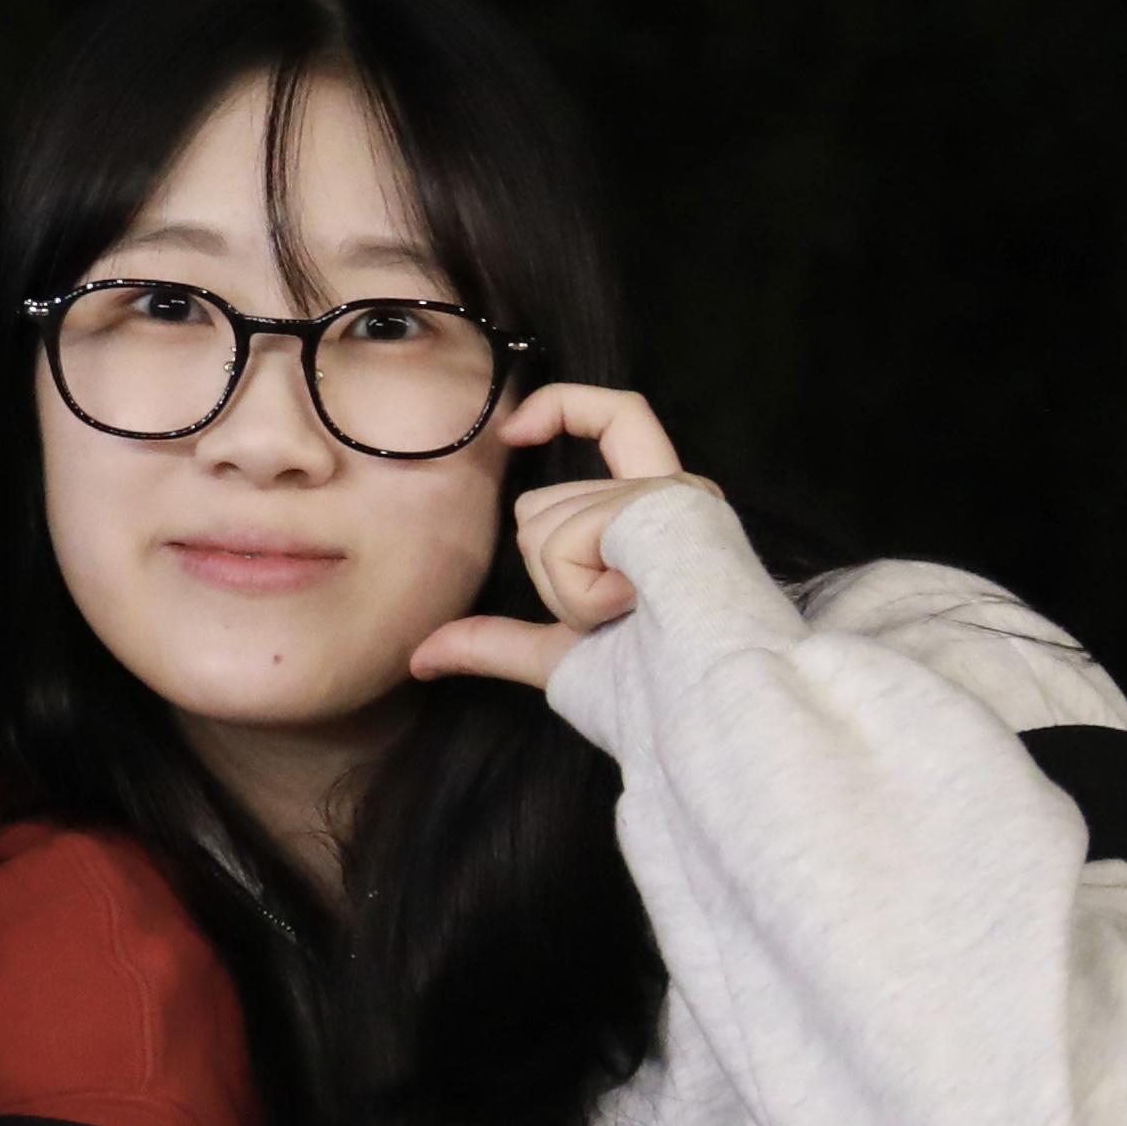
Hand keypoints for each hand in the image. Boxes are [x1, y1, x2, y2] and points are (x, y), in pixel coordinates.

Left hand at [404, 382, 713, 690]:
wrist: (707, 720)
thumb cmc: (655, 695)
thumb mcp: (560, 658)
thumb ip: (496, 643)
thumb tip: (419, 658)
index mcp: (662, 514)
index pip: (618, 419)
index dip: (563, 405)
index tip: (512, 433)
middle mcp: (676, 490)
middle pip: (541, 507)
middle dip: (552, 579)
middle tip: (616, 621)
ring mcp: (673, 492)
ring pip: (542, 526)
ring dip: (568, 593)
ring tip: (632, 619)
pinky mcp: (667, 502)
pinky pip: (567, 537)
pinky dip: (579, 592)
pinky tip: (632, 609)